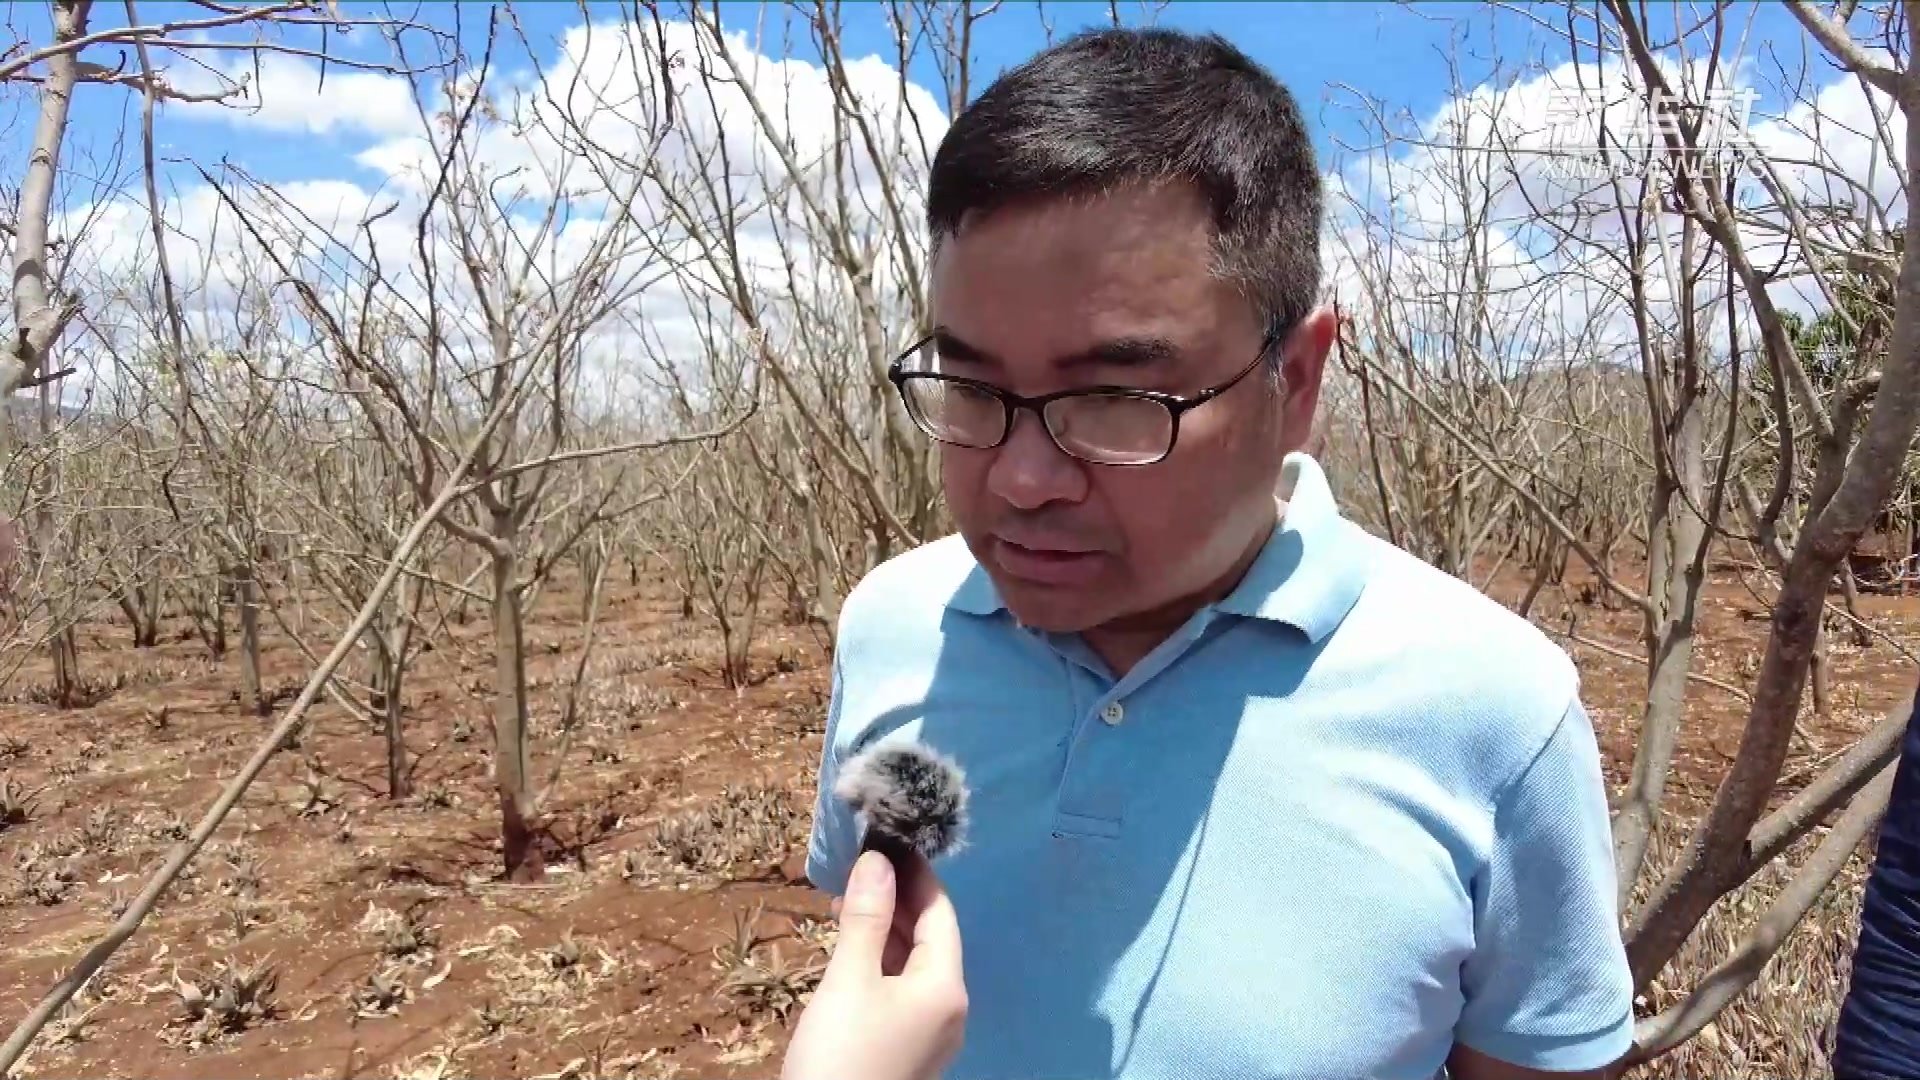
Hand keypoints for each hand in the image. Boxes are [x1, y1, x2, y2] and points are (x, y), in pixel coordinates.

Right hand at [781, 848, 967, 1079]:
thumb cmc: (841, 1053)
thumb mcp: (849, 979)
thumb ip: (867, 918)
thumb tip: (879, 859)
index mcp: (946, 986)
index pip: (940, 913)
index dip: (915, 874)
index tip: (887, 840)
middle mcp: (949, 1009)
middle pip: (932, 938)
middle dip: (898, 900)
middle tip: (863, 864)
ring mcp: (930, 1034)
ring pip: (915, 966)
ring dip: (887, 930)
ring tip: (852, 899)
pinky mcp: (908, 1050)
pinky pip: (902, 992)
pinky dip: (881, 962)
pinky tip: (853, 949)